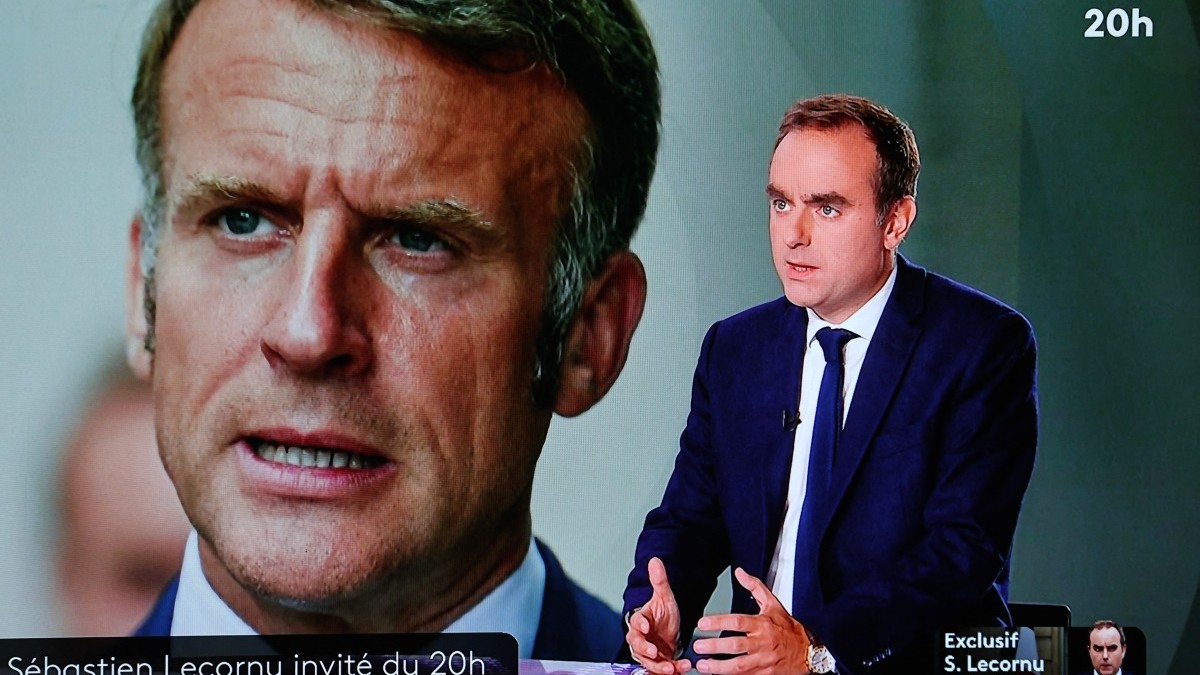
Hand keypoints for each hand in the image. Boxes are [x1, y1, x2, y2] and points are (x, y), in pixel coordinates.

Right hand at [626, 557, 691, 673]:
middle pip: (637, 646)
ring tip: (672, 667)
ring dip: (659, 665)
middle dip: (645, 650)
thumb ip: (659, 581)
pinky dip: (671, 670)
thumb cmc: (663, 616)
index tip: (646, 626)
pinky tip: (682, 668)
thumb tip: (655, 560)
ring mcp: (648, 653)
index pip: (635, 622)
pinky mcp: (657, 664)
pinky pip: (660, 669)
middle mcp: (641, 639)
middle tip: (655, 652)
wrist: (669, 632)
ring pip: (648, 662)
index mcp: (641, 621)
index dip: (640, 624)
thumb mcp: (665, 597)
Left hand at [691, 568, 813, 674]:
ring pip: (739, 666)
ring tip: (702, 665)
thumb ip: (755, 587)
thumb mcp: (773, 604)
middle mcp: (762, 642)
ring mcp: (764, 661)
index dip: (718, 622)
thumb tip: (740, 573)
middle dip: (715, 646)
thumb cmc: (789, 628)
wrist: (808, 652)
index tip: (702, 623)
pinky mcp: (765, 674)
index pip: (737, 621)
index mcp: (762, 624)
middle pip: (736, 645)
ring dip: (719, 667)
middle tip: (697, 646)